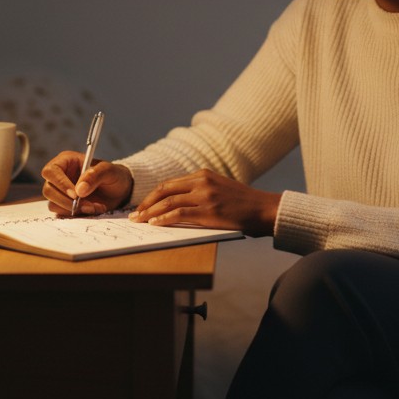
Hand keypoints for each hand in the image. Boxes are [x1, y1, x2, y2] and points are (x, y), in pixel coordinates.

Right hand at [40, 150, 133, 216]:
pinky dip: (77, 214)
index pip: (51, 171)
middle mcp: (60, 176)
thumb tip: (79, 190)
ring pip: (53, 204)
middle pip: (48, 190)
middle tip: (87, 204)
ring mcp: (61, 192)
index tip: (76, 194)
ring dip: (73, 209)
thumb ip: (95, 175)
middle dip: (66, 200)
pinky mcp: (65, 205)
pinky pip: (62, 213)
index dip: (60, 183)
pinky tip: (92, 210)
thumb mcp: (109, 171)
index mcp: (66, 161)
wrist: (120, 191)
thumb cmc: (114, 175)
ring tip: (94, 207)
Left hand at [129, 169, 280, 235]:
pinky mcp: (209, 211)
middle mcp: (202, 181)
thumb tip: (175, 206)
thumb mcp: (220, 189)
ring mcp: (205, 195)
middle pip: (165, 190)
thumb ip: (200, 191)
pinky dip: (164, 219)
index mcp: (203, 174)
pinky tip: (154, 224)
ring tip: (139, 221)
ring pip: (169, 202)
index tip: (142, 205)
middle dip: (146, 203)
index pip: (170, 183)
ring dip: (150, 212)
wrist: (264, 209)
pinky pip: (179, 213)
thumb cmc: (243, 204)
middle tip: (134, 214)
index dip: (152, 195)